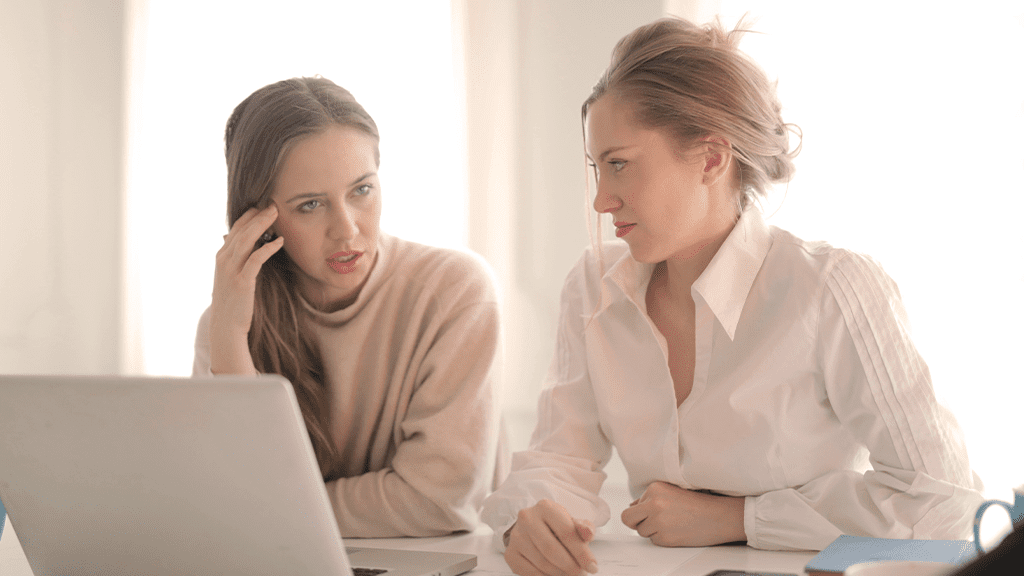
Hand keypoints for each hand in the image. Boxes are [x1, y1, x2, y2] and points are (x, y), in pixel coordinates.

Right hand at [209, 205, 283, 374]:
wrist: (225, 326)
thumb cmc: (234, 301)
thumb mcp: (232, 276)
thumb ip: (239, 259)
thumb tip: (253, 244)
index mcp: (222, 256)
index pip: (235, 228)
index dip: (249, 215)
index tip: (264, 204)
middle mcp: (224, 259)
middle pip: (241, 229)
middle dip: (257, 215)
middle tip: (273, 204)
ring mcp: (231, 270)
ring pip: (247, 240)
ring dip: (262, 225)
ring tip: (276, 214)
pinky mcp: (242, 281)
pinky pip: (256, 259)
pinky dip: (268, 248)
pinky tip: (280, 241)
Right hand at [504, 499, 598, 575]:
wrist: (537, 528)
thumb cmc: (558, 527)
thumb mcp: (573, 523)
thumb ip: (584, 528)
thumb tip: (588, 534)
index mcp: (545, 507)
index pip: (566, 533)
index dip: (582, 553)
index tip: (593, 567)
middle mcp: (527, 518)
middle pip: (552, 550)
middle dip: (570, 566)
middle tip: (580, 573)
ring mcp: (516, 536)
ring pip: (542, 563)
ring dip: (560, 573)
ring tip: (568, 572)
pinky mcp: (510, 553)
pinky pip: (529, 573)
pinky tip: (554, 574)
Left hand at [620, 481, 744, 546]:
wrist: (720, 516)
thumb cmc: (699, 503)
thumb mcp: (672, 491)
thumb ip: (650, 498)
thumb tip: (632, 506)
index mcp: (654, 488)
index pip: (632, 506)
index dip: (640, 513)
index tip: (652, 514)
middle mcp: (654, 502)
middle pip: (628, 519)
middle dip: (637, 523)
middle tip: (653, 523)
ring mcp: (658, 520)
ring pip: (642, 532)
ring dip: (653, 531)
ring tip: (673, 524)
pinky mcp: (665, 537)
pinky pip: (654, 541)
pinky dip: (663, 539)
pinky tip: (677, 531)